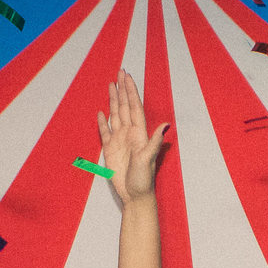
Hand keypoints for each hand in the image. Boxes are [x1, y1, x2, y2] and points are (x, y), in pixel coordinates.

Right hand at [98, 69, 167, 204]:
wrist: (134, 196)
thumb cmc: (144, 180)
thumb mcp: (148, 160)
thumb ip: (154, 141)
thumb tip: (165, 125)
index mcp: (139, 134)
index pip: (134, 107)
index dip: (131, 91)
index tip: (127, 76)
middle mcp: (129, 134)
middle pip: (125, 106)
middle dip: (122, 89)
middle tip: (120, 72)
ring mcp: (119, 141)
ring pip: (115, 115)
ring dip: (113, 100)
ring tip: (111, 85)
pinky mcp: (110, 150)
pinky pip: (105, 132)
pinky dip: (102, 122)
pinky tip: (101, 113)